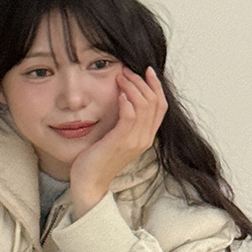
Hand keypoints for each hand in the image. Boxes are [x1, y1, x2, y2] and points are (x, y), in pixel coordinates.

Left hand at [68, 63, 167, 215]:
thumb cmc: (99, 156)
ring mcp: (134, 141)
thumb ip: (125, 120)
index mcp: (146, 136)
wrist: (90, 182)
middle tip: (127, 71)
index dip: (156, 86)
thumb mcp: (117, 135)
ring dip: (132, 87)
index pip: (161, 106)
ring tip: (120, 77)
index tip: (148, 70)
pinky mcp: (121, 142)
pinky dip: (126, 101)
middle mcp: (145, 138)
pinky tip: (118, 94)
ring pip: (144, 105)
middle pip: (155, 102)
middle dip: (141, 81)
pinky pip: (130, 116)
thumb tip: (125, 95)